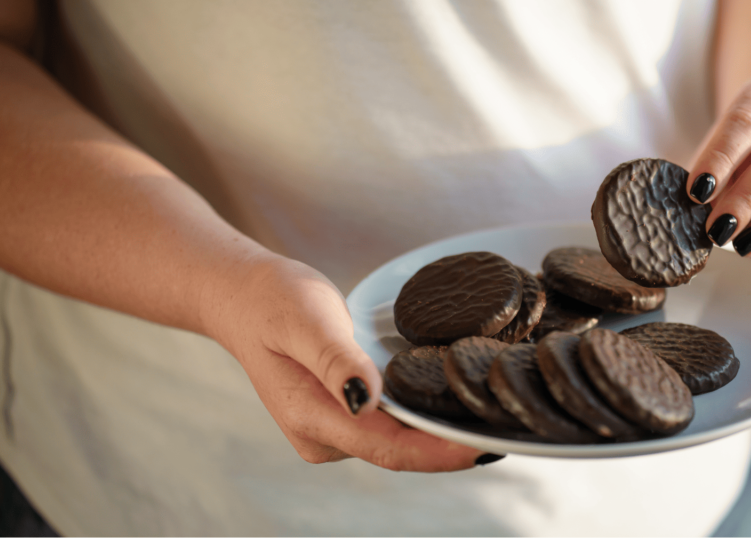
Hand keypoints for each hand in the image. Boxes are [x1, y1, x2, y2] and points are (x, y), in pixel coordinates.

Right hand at [201, 255, 486, 471]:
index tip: (486, 445)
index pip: (389, 449)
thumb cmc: (272, 301)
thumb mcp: (306, 319)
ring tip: (491, 415)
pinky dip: (420, 418)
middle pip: (399, 453)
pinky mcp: (340, 417)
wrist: (243, 296)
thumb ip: (336, 360)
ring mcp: (331, 430)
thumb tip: (367, 400)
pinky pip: (388, 427)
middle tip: (506, 425)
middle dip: (450, 445)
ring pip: (396, 443)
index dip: (440, 451)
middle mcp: (323, 436)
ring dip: (439, 433)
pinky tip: (452, 401)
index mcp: (312, 418)